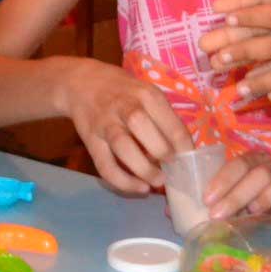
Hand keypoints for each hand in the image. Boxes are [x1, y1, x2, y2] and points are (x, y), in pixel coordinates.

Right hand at [59, 59, 194, 194]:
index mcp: (146, 94)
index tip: (188, 162)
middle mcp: (125, 107)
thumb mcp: (146, 93)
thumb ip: (163, 118)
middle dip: (162, 153)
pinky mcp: (91, 141)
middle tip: (172, 168)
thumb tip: (182, 152)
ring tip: (158, 181)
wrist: (82, 83)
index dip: (183, 147)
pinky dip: (123, 181)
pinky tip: (139, 188)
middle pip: (144, 129)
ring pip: (123, 148)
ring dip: (144, 169)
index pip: (170, 122)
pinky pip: (105, 165)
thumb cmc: (124, 92)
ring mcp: (105, 124)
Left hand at [204, 150, 270, 228]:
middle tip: (220, 215)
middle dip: (238, 194)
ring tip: (255, 210)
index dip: (224, 180)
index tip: (208, 201)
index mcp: (258, 162)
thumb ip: (217, 201)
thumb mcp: (239, 204)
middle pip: (262, 172)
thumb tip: (180, 209)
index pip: (240, 164)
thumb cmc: (264, 206)